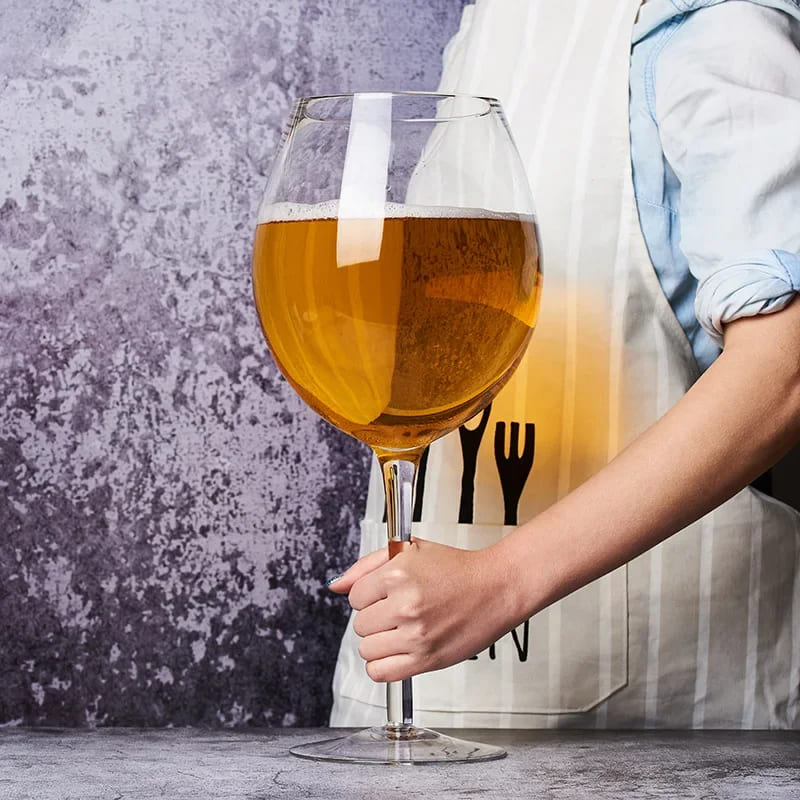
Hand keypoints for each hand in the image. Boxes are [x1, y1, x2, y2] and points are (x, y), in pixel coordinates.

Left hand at [328, 539, 521, 682]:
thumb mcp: (410, 551)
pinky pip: (381, 673)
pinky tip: (399, 649)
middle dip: (375, 617)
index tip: (386, 593)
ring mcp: (415, 635)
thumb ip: (367, 566)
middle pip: (360, 625)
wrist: (496, 587)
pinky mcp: (427, 659)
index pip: (355, 597)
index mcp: (398, 575)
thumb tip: (335, 585)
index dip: (369, 595)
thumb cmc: (457, 568)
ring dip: (380, 641)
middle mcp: (405, 605)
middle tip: (398, 610)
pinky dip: (383, 665)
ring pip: (367, 650)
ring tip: (401, 629)